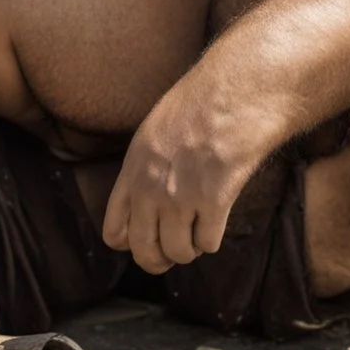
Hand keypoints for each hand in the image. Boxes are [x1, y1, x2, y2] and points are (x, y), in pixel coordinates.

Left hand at [100, 89, 254, 274]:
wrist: (234, 92)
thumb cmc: (200, 104)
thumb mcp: (155, 131)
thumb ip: (145, 168)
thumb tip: (145, 204)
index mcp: (133, 168)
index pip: (114, 231)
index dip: (131, 241)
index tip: (148, 237)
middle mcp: (150, 187)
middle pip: (144, 252)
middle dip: (160, 258)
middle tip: (175, 249)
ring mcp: (180, 196)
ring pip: (179, 253)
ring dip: (191, 247)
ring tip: (199, 226)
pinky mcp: (213, 202)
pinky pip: (208, 244)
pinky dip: (213, 237)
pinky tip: (217, 216)